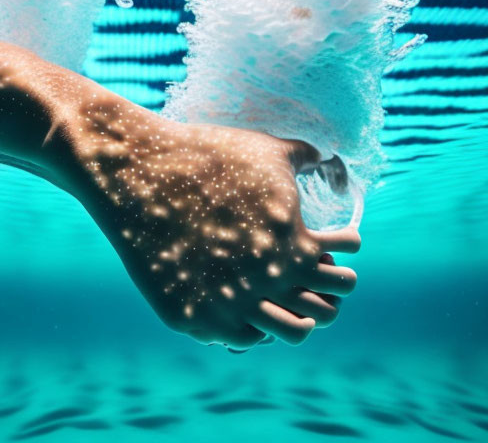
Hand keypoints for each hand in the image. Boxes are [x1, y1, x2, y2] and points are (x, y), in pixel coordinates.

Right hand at [64, 95, 360, 348]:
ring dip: (288, 313)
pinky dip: (248, 321)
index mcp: (296, 249)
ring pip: (289, 333)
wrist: (141, 173)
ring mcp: (231, 307)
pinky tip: (239, 296)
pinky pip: (241, 337)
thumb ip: (307, 157)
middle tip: (304, 277)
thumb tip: (330, 157)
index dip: (340, 264)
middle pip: (327, 314)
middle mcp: (270, 285)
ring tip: (275, 292)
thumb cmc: (208, 155)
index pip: (345, 279)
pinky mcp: (193, 318)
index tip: (323, 252)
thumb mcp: (266, 150)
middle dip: (323, 295)